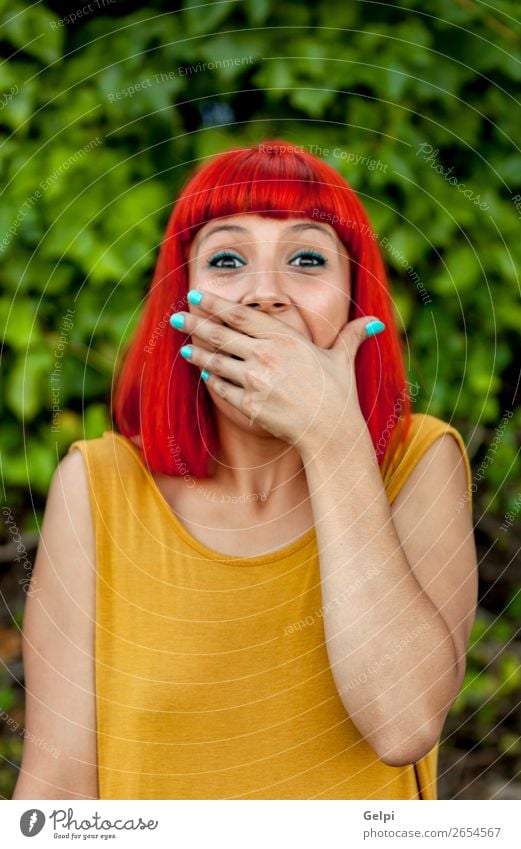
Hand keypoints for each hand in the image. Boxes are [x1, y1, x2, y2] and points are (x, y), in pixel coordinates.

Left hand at [170, 289, 384, 451]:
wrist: (331, 432)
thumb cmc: (339, 394)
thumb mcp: (343, 359)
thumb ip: (352, 336)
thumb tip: (374, 323)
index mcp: (283, 338)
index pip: (241, 315)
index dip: (215, 305)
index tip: (196, 296)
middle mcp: (265, 356)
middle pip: (221, 335)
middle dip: (195, 325)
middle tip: (176, 317)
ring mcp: (254, 381)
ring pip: (217, 362)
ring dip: (199, 353)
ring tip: (186, 348)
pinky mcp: (248, 405)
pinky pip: (224, 389)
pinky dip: (214, 381)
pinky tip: (207, 375)